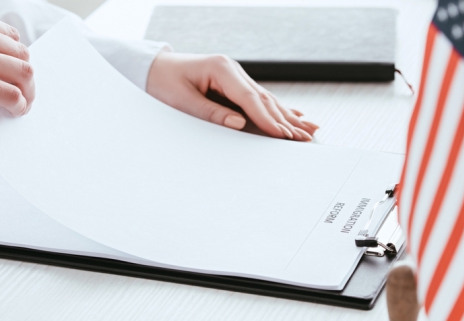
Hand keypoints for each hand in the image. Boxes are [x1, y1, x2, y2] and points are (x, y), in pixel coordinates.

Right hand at [0, 6, 33, 115]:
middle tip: (22, 90)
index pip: (11, 37)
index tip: (13, 71)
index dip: (15, 57)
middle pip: (22, 55)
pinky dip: (19, 105)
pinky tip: (15, 110)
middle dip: (24, 75)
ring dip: (27, 91)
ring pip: (24, 73)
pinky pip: (12, 94)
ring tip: (22, 102)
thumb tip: (0, 62)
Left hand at [146, 52, 318, 140]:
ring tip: (310, 130)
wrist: (152, 69)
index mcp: (221, 68)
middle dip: (286, 120)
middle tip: (306, 137)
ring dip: (288, 116)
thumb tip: (240, 124)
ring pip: (267, 99)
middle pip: (265, 99)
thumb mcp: (182, 101)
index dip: (268, 119)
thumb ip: (211, 113)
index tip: (283, 135)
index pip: (251, 98)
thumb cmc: (163, 83)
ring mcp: (235, 75)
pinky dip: (278, 110)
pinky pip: (259, 100)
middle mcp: (233, 70)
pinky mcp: (234, 83)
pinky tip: (295, 115)